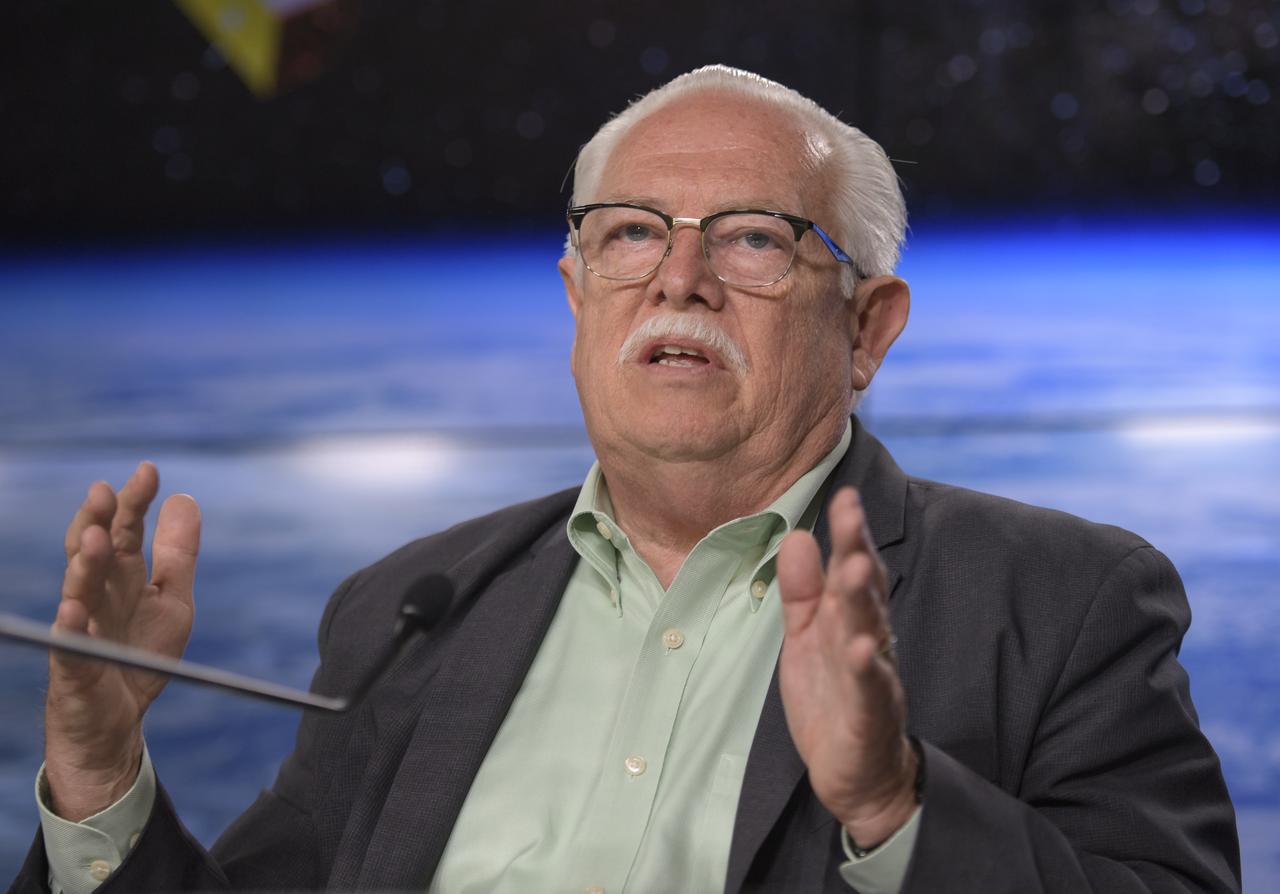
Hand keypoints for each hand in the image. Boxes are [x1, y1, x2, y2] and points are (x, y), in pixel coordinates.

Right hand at [44, 461, 200, 820]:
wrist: (119, 722)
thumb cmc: (139, 655)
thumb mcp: (172, 600)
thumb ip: (178, 554)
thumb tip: (185, 499)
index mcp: (122, 578)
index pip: (124, 530)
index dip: (134, 502)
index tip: (149, 470)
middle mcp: (98, 597)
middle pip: (93, 552)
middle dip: (96, 521)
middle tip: (103, 492)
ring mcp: (82, 629)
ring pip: (78, 591)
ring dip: (84, 564)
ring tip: (93, 538)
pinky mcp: (76, 666)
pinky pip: (70, 644)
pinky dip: (70, 626)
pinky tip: (73, 608)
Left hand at [776, 486, 916, 848]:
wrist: (855, 771)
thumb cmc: (832, 695)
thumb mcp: (807, 636)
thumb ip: (802, 590)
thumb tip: (795, 537)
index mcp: (848, 618)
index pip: (851, 568)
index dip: (848, 533)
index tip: (844, 495)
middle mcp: (866, 638)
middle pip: (862, 588)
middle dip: (856, 549)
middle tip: (850, 510)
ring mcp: (873, 675)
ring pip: (870, 630)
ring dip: (862, 598)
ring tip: (853, 567)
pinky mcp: (870, 714)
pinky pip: (870, 687)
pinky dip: (867, 667)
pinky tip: (861, 647)